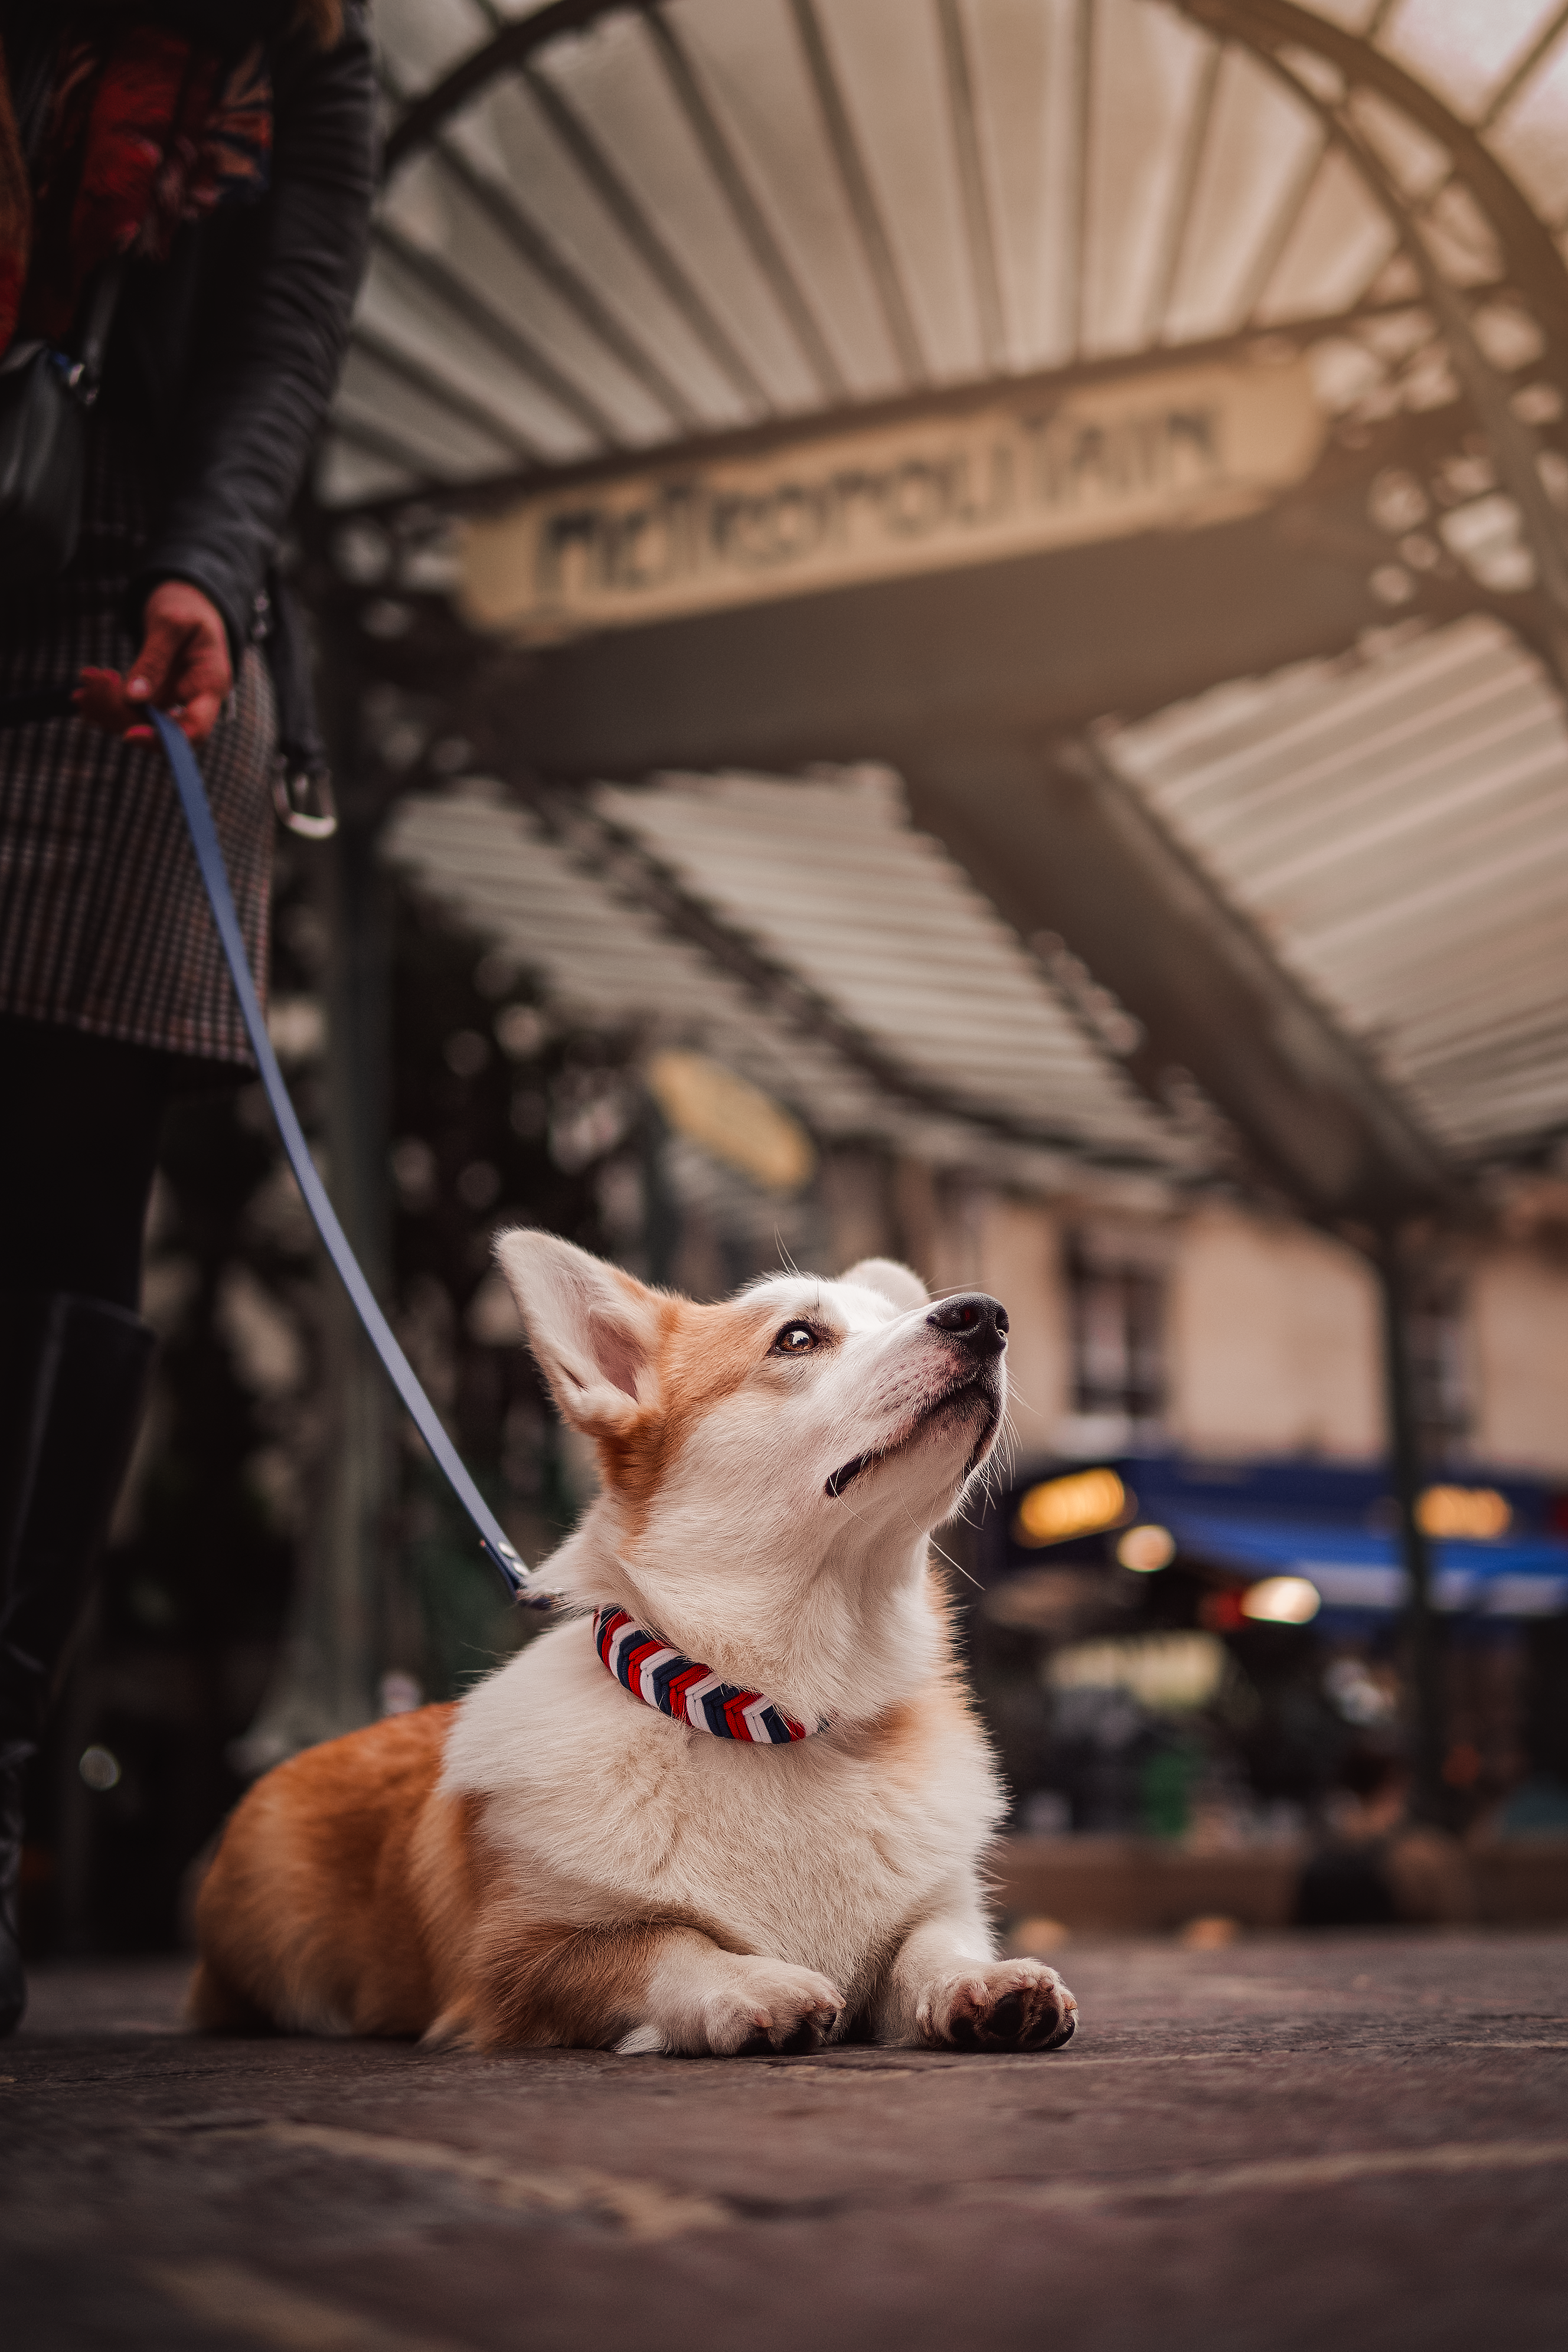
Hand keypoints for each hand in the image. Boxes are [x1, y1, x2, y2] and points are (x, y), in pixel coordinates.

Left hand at [75, 580, 233, 746]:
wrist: (188, 604)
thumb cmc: (186, 607)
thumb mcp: (172, 623)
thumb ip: (154, 659)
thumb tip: (133, 697)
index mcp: (210, 685)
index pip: (195, 730)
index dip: (163, 739)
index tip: (130, 735)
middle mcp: (192, 702)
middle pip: (158, 730)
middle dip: (120, 714)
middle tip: (92, 685)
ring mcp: (172, 703)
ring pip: (138, 723)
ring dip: (106, 708)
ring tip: (85, 683)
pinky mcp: (153, 699)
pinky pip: (128, 710)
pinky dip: (105, 702)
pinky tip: (85, 689)